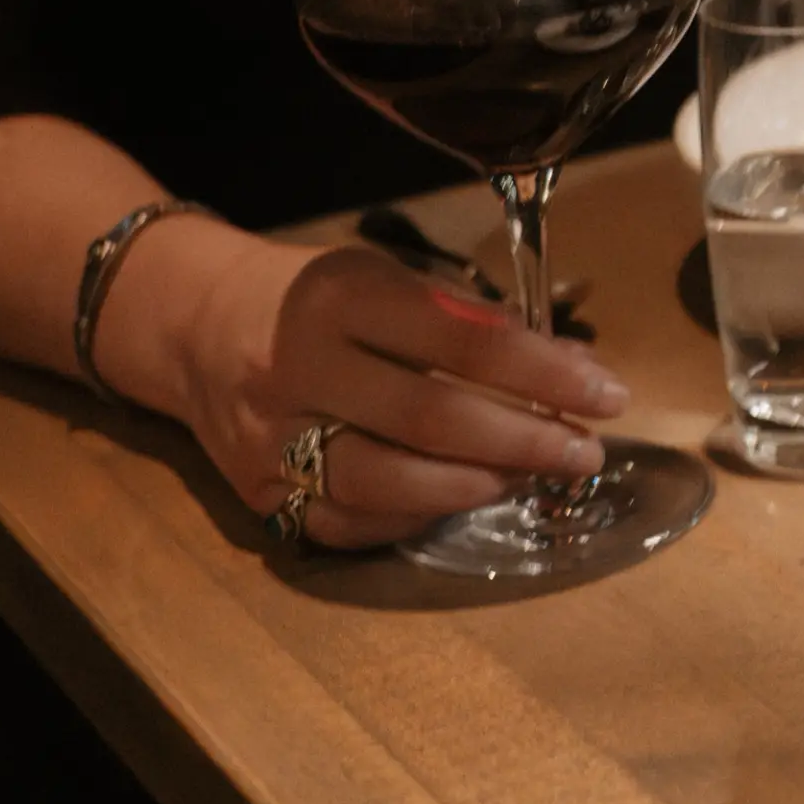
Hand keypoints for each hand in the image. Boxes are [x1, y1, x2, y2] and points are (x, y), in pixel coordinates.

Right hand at [142, 239, 634, 548]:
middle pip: (431, 419)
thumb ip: (471, 322)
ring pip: (388, 482)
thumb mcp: (387, 280)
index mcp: (339, 297)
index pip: (462, 340)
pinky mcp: (257, 493)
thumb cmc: (316, 300)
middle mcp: (297, 367)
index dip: (545, 373)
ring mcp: (270, 437)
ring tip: (532, 476)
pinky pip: (351, 523)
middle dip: (525, 440)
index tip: (608, 394)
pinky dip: (419, 517)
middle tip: (585, 452)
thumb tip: (573, 372)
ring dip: (479, 486)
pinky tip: (465, 499)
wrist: (195, 326)